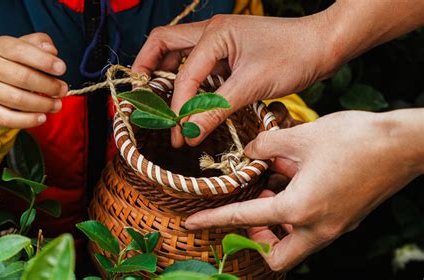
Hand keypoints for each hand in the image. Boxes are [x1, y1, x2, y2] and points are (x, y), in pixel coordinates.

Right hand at [0, 33, 67, 127]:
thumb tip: (51, 51)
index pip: (22, 51)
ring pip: (16, 99)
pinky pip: (7, 118)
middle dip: (48, 86)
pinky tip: (42, 118)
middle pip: (22, 77)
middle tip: (62, 90)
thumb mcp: (26, 47)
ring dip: (42, 104)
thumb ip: (40, 43)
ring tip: (57, 105)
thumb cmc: (14, 62)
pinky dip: (28, 120)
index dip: (44, 61)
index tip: (62, 69)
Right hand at [132, 14, 335, 146]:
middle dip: (146, 69)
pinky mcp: (230, 52)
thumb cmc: (293, 56)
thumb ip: (216, 110)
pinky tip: (189, 100)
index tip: (178, 135)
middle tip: (139, 96)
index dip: (177, 107)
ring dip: (166, 74)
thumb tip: (190, 134)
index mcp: (214, 34)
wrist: (324, 45)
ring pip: (178, 53)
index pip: (184, 75)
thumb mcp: (251, 86)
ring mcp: (220, 40)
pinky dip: (188, 80)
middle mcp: (211, 32)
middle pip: (163, 44)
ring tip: (159, 101)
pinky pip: (198, 63)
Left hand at [185, 109, 423, 270]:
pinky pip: (312, 228)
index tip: (193, 223)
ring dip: (277, 223)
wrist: (405, 143)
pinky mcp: (346, 220)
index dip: (214, 220)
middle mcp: (318, 228)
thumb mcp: (301, 136)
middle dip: (256, 239)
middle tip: (250, 210)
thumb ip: (266, 146)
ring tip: (273, 185)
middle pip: (277, 256)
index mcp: (300, 208)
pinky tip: (296, 179)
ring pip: (295, 244)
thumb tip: (249, 153)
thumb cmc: (355, 139)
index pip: (245, 218)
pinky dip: (296, 212)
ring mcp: (335, 227)